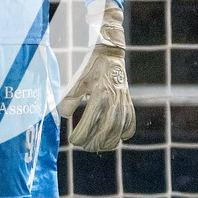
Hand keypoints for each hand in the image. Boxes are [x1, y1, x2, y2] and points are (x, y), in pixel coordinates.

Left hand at [59, 2, 135, 152]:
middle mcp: (113, 100)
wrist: (109, 51)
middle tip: (84, 146)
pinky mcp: (128, 100)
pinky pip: (131, 119)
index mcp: (100, 94)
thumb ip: (71, 97)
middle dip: (95, 141)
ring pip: (119, 128)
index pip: (91, 122)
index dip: (82, 135)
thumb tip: (66, 116)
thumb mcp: (78, 79)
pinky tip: (120, 138)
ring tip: (99, 146)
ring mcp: (123, 101)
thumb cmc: (90, 65)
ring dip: (109, 141)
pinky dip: (127, 131)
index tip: (73, 140)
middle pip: (106, 130)